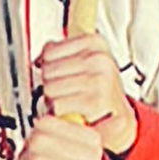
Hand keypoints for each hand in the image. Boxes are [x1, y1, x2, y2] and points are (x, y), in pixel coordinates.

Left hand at [36, 35, 138, 156]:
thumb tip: (39, 59)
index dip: (49, 66)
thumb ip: (59, 54)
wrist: (119, 116)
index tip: (63, 74)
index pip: (49, 52)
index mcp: (95, 43)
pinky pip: (57, 105)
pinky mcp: (95, 102)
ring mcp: (99, 80)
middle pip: (47, 71)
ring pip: (50, 89)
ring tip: (69, 101)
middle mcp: (99, 59)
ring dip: (54, 100)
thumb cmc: (99, 89)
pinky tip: (72, 111)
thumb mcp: (83, 62)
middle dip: (51, 84)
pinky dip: (60, 112)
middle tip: (66, 92)